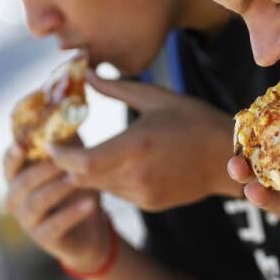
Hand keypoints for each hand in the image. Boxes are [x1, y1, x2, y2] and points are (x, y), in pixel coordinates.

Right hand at [3, 143, 110, 272]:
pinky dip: (72, 214)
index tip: (22, 144)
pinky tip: (90, 204)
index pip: (9, 163)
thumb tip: (66, 105)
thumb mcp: (74, 162)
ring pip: (35, 203)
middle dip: (41, 170)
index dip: (13, 154)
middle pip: (20, 183)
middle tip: (63, 160)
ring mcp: (28, 220)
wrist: (90, 228)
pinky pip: (54, 226)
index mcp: (19, 177)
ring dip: (56, 189)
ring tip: (76, 179)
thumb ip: (68, 140)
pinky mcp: (44, 239)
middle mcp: (17, 199)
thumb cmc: (77, 189)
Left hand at [49, 72, 239, 210]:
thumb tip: (87, 75)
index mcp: (135, 146)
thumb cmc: (195, 121)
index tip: (51, 140)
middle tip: (64, 145)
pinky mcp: (150, 204)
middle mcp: (136, 175)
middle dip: (68, 163)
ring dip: (89, 172)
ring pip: (97, 188)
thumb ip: (117, 89)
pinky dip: (110, 179)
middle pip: (81, 178)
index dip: (59, 154)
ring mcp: (143, 193)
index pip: (79, 162)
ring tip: (94, 151)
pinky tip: (123, 162)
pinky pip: (117, 193)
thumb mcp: (157, 98)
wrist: (229, 157)